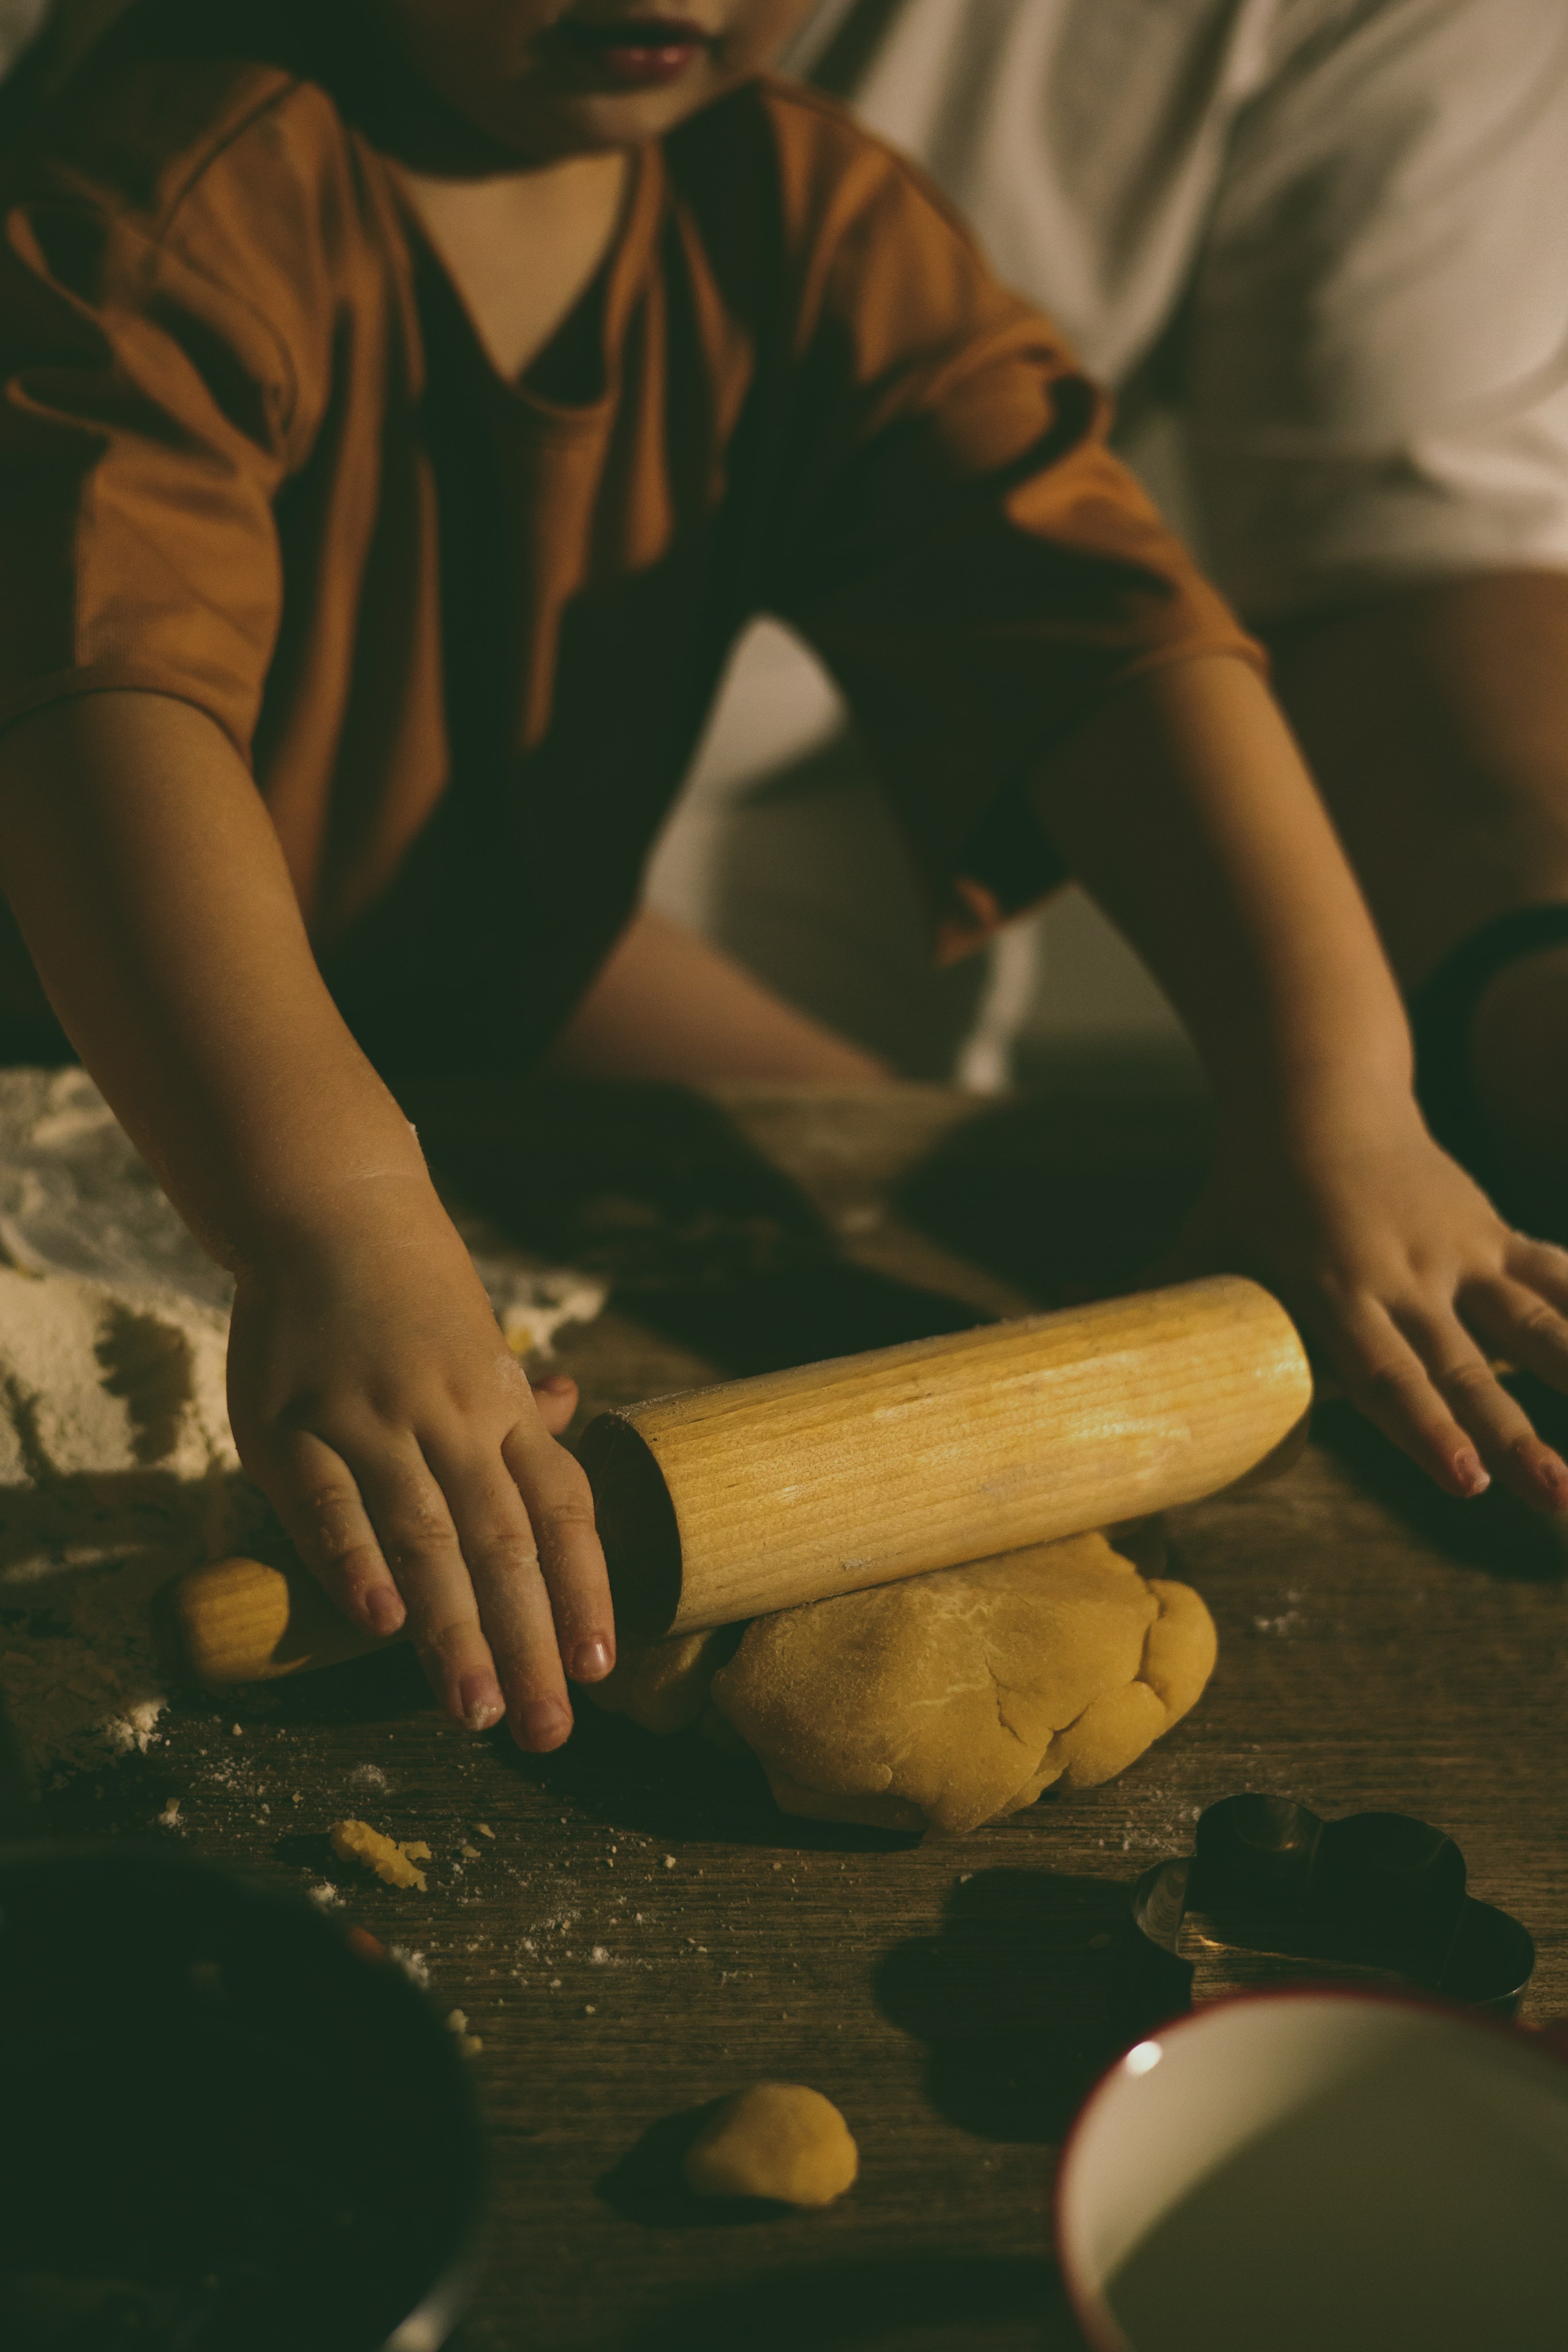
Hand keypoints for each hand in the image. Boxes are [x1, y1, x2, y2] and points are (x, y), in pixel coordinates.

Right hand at [225, 1175, 612, 1748]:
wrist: (330, 1212)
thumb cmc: (412, 1296)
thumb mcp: (481, 1345)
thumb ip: (520, 1405)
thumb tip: (578, 1413)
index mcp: (503, 1407)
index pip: (561, 1510)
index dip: (585, 1589)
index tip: (599, 1668)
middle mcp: (451, 1419)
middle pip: (504, 1544)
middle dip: (528, 1643)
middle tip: (544, 1732)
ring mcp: (372, 1421)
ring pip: (426, 1537)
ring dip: (454, 1630)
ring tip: (474, 1711)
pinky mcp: (293, 1426)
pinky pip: (331, 1503)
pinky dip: (357, 1562)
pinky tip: (381, 1623)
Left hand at [1167, 1096, 1567, 1509]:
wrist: (1315, 1085)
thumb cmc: (1247, 1184)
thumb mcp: (1201, 1244)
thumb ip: (1152, 1301)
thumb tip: (1065, 1329)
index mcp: (1340, 1288)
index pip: (1388, 1374)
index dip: (1426, 1429)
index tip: (1462, 1484)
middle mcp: (1411, 1276)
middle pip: (1471, 1371)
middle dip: (1515, 1441)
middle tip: (1555, 1500)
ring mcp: (1462, 1254)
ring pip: (1538, 1326)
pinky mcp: (1493, 1235)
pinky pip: (1560, 1276)